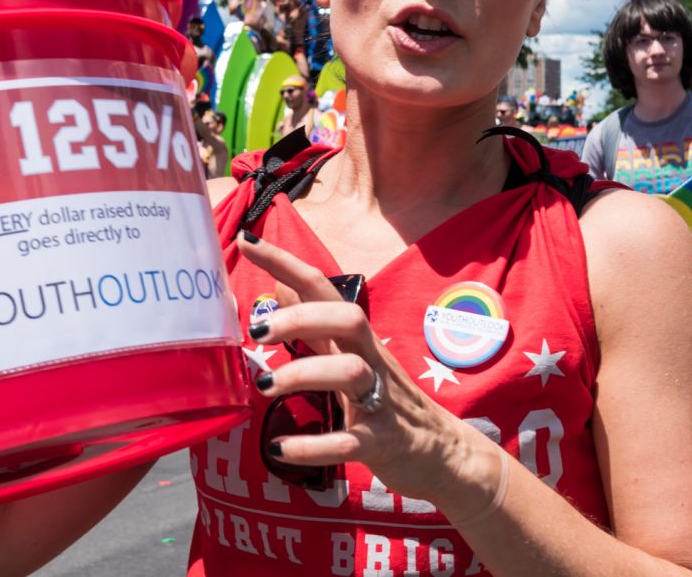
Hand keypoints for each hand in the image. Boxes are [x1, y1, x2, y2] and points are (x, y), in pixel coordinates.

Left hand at [236, 234, 492, 506]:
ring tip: (265, 386)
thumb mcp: (352, 354)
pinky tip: (280, 448)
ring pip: (351, 372)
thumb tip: (280, 284)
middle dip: (301, 317)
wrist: (444, 453)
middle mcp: (371, 360)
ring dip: (303, 374)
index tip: (247, 239)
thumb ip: (316, 323)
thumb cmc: (387, 400)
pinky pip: (351, 441)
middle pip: (347, 318)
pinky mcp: (382, 442)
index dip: (286, 261)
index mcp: (357, 338)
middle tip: (256, 330)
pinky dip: (314, 445)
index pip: (322, 287)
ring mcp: (380, 401)